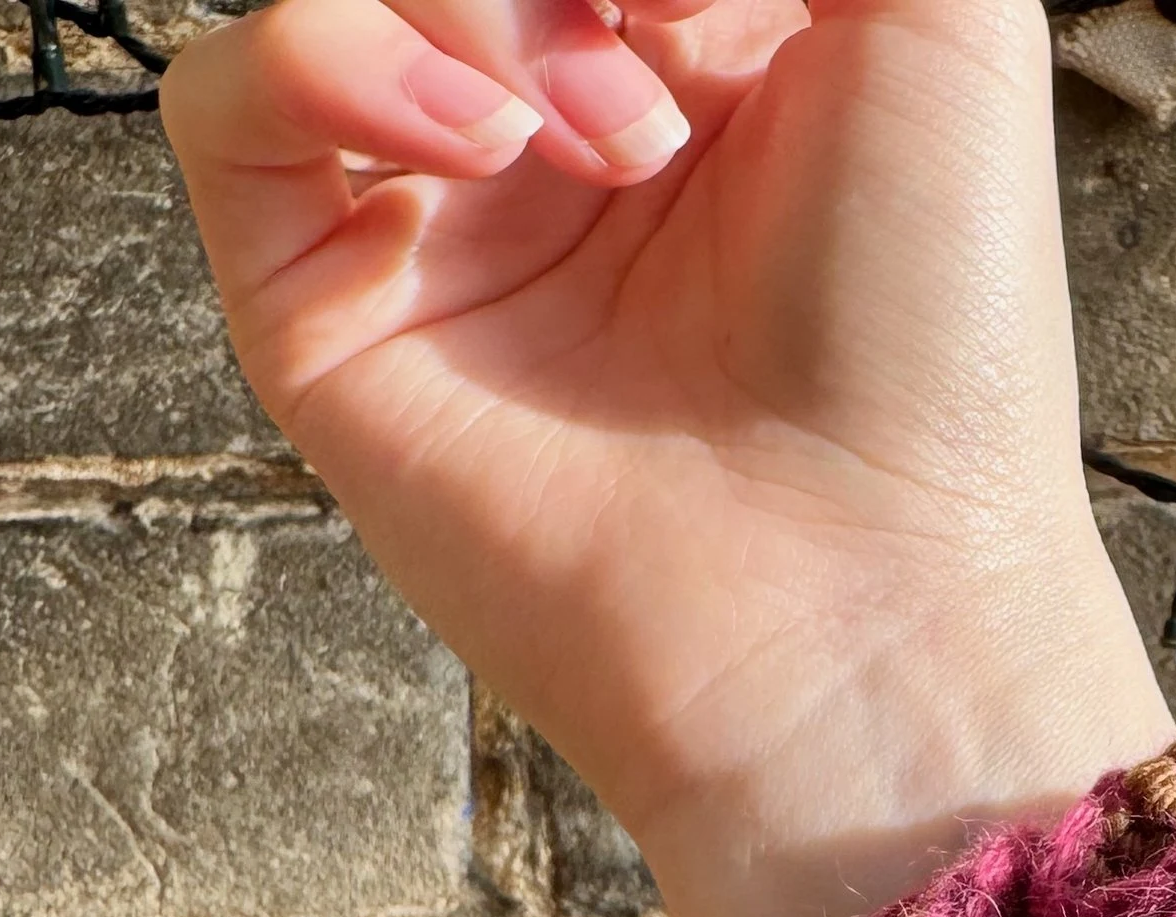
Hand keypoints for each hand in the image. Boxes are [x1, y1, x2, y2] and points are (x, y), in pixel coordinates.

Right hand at [160, 0, 1171, 916]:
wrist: (870, 597)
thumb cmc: (941, 341)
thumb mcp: (948, 31)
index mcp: (704, 56)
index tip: (718, 13)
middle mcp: (560, 132)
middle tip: (663, 54)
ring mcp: (440, 225)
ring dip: (472, 2)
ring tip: (615, 150)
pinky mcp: (332, 318)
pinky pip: (227, 101)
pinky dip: (324, 56)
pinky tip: (475, 138)